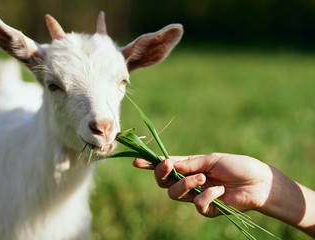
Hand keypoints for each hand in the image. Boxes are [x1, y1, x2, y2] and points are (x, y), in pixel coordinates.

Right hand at [133, 153, 272, 216]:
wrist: (258, 182)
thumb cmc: (236, 166)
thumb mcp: (210, 159)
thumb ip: (188, 163)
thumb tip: (166, 162)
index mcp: (189, 168)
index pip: (166, 168)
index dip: (150, 166)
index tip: (137, 162)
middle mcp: (190, 183)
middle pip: (164, 184)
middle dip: (162, 175)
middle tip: (167, 165)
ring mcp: (197, 196)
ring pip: (175, 195)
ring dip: (186, 184)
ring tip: (203, 177)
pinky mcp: (208, 209)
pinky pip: (197, 205)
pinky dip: (208, 196)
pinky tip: (220, 191)